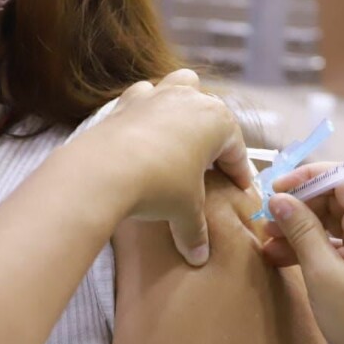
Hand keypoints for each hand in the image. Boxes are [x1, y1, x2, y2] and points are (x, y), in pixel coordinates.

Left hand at [90, 69, 251, 265]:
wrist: (103, 171)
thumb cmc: (158, 185)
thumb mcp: (184, 211)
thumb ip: (195, 231)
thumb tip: (199, 257)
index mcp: (217, 121)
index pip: (236, 151)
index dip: (239, 174)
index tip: (240, 190)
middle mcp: (190, 99)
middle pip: (212, 113)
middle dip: (214, 137)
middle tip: (210, 167)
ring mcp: (157, 95)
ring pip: (180, 87)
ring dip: (184, 106)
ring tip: (180, 135)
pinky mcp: (126, 101)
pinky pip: (144, 97)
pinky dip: (148, 109)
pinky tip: (144, 132)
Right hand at [261, 167, 343, 343]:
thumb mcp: (323, 274)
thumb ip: (301, 231)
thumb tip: (279, 200)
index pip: (342, 177)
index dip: (306, 178)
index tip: (274, 189)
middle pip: (338, 195)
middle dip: (301, 205)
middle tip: (266, 222)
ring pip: (336, 217)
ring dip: (303, 226)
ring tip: (269, 242)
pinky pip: (342, 237)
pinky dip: (316, 243)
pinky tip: (285, 256)